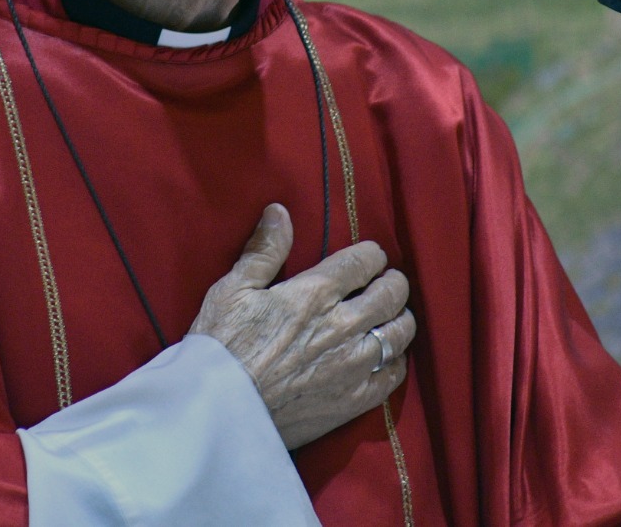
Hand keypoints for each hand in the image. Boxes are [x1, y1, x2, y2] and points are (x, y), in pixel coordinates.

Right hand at [189, 203, 414, 449]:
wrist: (219, 410)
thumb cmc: (220, 345)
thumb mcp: (233, 289)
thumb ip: (263, 250)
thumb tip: (280, 211)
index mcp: (316, 293)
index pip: (365, 261)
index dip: (371, 255)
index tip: (368, 258)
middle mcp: (344, 325)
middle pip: (393, 293)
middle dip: (392, 282)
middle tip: (383, 284)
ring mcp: (354, 365)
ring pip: (401, 332)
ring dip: (399, 318)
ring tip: (388, 317)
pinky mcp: (354, 400)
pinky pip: (394, 375)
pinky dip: (395, 361)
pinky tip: (384, 357)